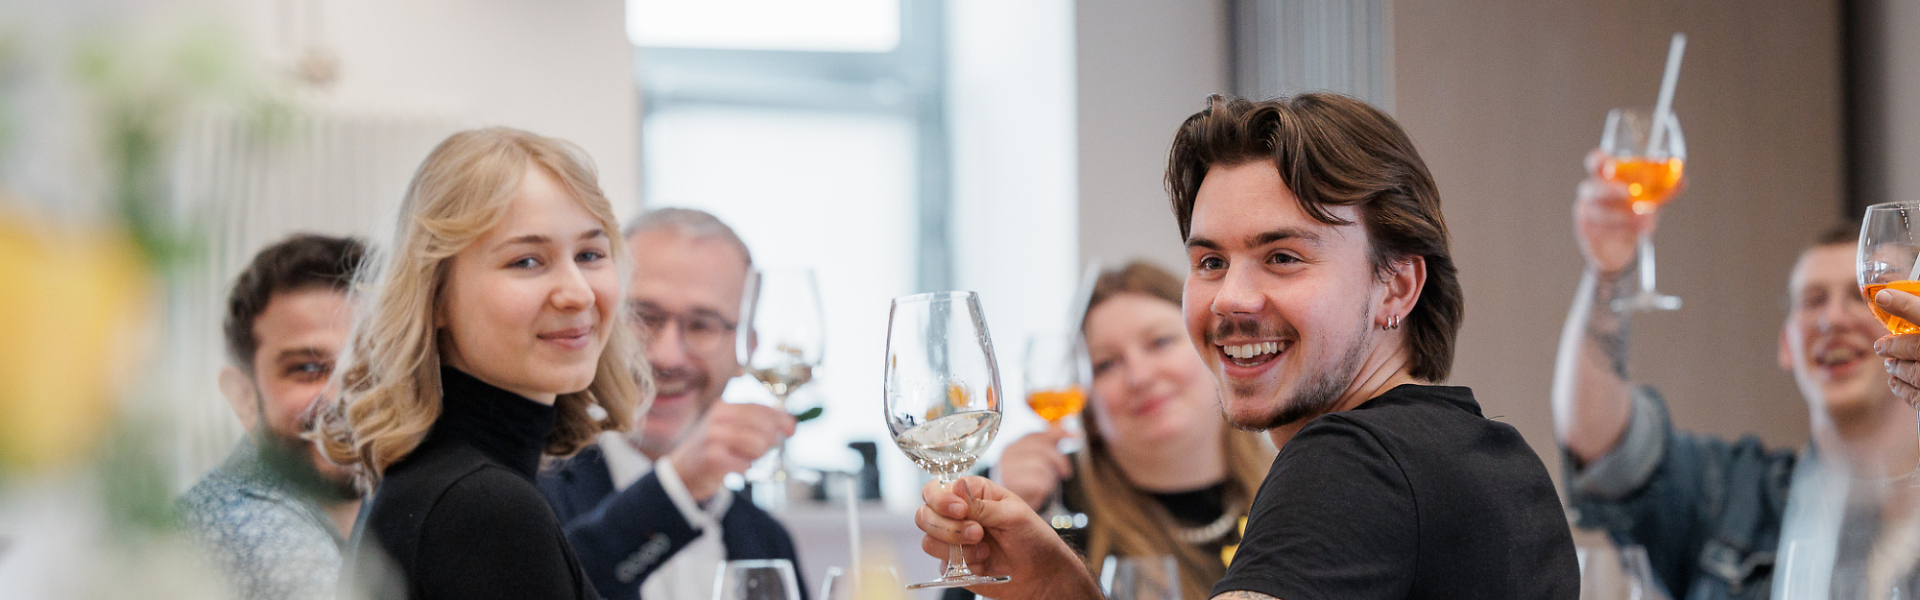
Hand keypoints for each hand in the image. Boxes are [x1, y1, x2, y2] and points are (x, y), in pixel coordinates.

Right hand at [664, 402, 794, 501]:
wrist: (681, 473)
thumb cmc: (712, 449)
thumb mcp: (731, 429)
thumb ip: (758, 424)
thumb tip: (792, 425)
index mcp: (724, 407)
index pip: (761, 408)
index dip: (781, 419)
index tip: (792, 429)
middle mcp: (717, 418)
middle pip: (764, 426)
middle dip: (770, 441)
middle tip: (761, 451)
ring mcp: (713, 437)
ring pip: (758, 445)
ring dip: (756, 457)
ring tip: (743, 458)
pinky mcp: (713, 458)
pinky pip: (746, 465)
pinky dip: (744, 469)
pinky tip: (732, 468)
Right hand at [915, 476, 1099, 599]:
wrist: (1041, 573)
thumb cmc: (1032, 537)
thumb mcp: (1013, 514)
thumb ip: (981, 504)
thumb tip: (956, 484)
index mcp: (970, 493)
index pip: (935, 489)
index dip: (940, 500)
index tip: (961, 511)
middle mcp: (957, 515)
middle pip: (924, 515)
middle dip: (949, 527)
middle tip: (978, 533)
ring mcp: (953, 540)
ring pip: (928, 540)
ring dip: (957, 546)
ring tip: (984, 548)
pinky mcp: (953, 564)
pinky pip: (941, 563)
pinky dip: (962, 563)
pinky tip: (984, 561)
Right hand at [995, 429, 1073, 510]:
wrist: (1011, 511)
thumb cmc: (1027, 485)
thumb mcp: (1038, 462)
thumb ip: (1052, 444)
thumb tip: (1076, 433)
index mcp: (1013, 446)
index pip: (1038, 435)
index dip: (1059, 434)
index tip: (1078, 437)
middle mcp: (1008, 455)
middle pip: (1042, 448)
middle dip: (1059, 459)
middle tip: (1065, 472)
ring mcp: (1008, 470)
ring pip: (1041, 464)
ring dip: (1051, 476)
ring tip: (1048, 483)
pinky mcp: (1012, 487)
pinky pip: (1038, 481)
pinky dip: (1045, 486)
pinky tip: (1042, 491)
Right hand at [1575, 149, 1668, 275]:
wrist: (1621, 248)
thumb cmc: (1633, 215)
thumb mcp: (1652, 200)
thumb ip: (1664, 189)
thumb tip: (1681, 179)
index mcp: (1606, 178)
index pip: (1595, 163)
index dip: (1597, 160)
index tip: (1606, 159)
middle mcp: (1592, 193)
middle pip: (1590, 187)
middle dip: (1609, 190)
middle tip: (1629, 194)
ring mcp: (1587, 213)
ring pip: (1598, 212)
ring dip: (1622, 216)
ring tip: (1645, 220)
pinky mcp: (1586, 232)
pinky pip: (1599, 230)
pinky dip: (1620, 231)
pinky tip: (1635, 232)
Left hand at [1875, 289, 1919, 408]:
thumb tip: (1898, 302)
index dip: (1905, 304)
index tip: (1882, 296)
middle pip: (1918, 347)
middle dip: (1895, 345)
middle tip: (1881, 346)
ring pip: (1915, 372)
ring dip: (1897, 367)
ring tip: (1890, 364)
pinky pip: (1916, 396)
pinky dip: (1902, 387)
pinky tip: (1895, 382)